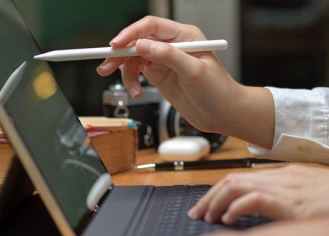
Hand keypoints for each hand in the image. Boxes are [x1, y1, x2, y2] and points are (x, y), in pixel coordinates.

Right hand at [97, 16, 274, 147]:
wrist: (222, 114)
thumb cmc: (217, 90)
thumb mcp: (194, 71)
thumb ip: (168, 56)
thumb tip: (141, 45)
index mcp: (183, 36)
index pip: (151, 27)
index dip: (131, 34)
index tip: (116, 45)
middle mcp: (171, 46)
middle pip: (138, 42)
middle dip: (121, 54)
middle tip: (106, 66)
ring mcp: (164, 61)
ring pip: (134, 59)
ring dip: (125, 72)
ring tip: (130, 89)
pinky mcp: (159, 76)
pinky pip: (137, 73)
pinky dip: (132, 82)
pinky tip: (136, 92)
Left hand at [189, 164, 328, 223]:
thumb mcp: (312, 195)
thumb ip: (288, 197)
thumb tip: (265, 206)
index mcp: (285, 174)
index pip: (240, 177)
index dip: (218, 191)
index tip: (206, 205)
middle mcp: (280, 177)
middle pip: (232, 179)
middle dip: (209, 196)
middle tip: (197, 213)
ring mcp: (286, 187)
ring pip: (236, 186)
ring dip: (216, 202)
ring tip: (206, 218)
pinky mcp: (292, 202)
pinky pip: (254, 198)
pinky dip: (236, 208)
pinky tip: (228, 220)